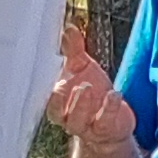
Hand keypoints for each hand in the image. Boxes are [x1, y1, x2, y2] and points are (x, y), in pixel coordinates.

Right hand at [43, 8, 134, 157]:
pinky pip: (104, 121)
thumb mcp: (83, 68)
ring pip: (78, 120)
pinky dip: (109, 108)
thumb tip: (67, 28)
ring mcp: (86, 126)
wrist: (113, 123)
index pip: (45, 97)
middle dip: (62, 99)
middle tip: (70, 83)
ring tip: (87, 86)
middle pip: (57, 112)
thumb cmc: (93, 94)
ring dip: (82, 104)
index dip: (44, 88)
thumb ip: (73, 50)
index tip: (43, 74)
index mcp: (57, 102)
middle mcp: (67, 116)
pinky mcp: (105, 130)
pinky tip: (115, 94)